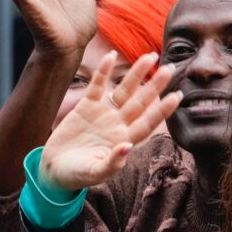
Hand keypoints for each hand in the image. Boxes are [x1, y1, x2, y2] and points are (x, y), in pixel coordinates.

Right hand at [40, 53, 181, 189]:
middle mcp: (119, 124)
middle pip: (141, 102)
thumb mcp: (95, 173)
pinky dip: (103, 72)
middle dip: (155, 86)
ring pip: (124, 90)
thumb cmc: (78, 175)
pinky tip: (111, 56)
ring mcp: (104, 113)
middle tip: (170, 68)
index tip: (176, 96)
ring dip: (136, 73)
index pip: (148, 123)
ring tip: (150, 57)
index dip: (162, 110)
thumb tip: (127, 147)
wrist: (55, 169)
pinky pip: (97, 86)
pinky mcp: (86, 106)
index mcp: (125, 140)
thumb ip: (112, 163)